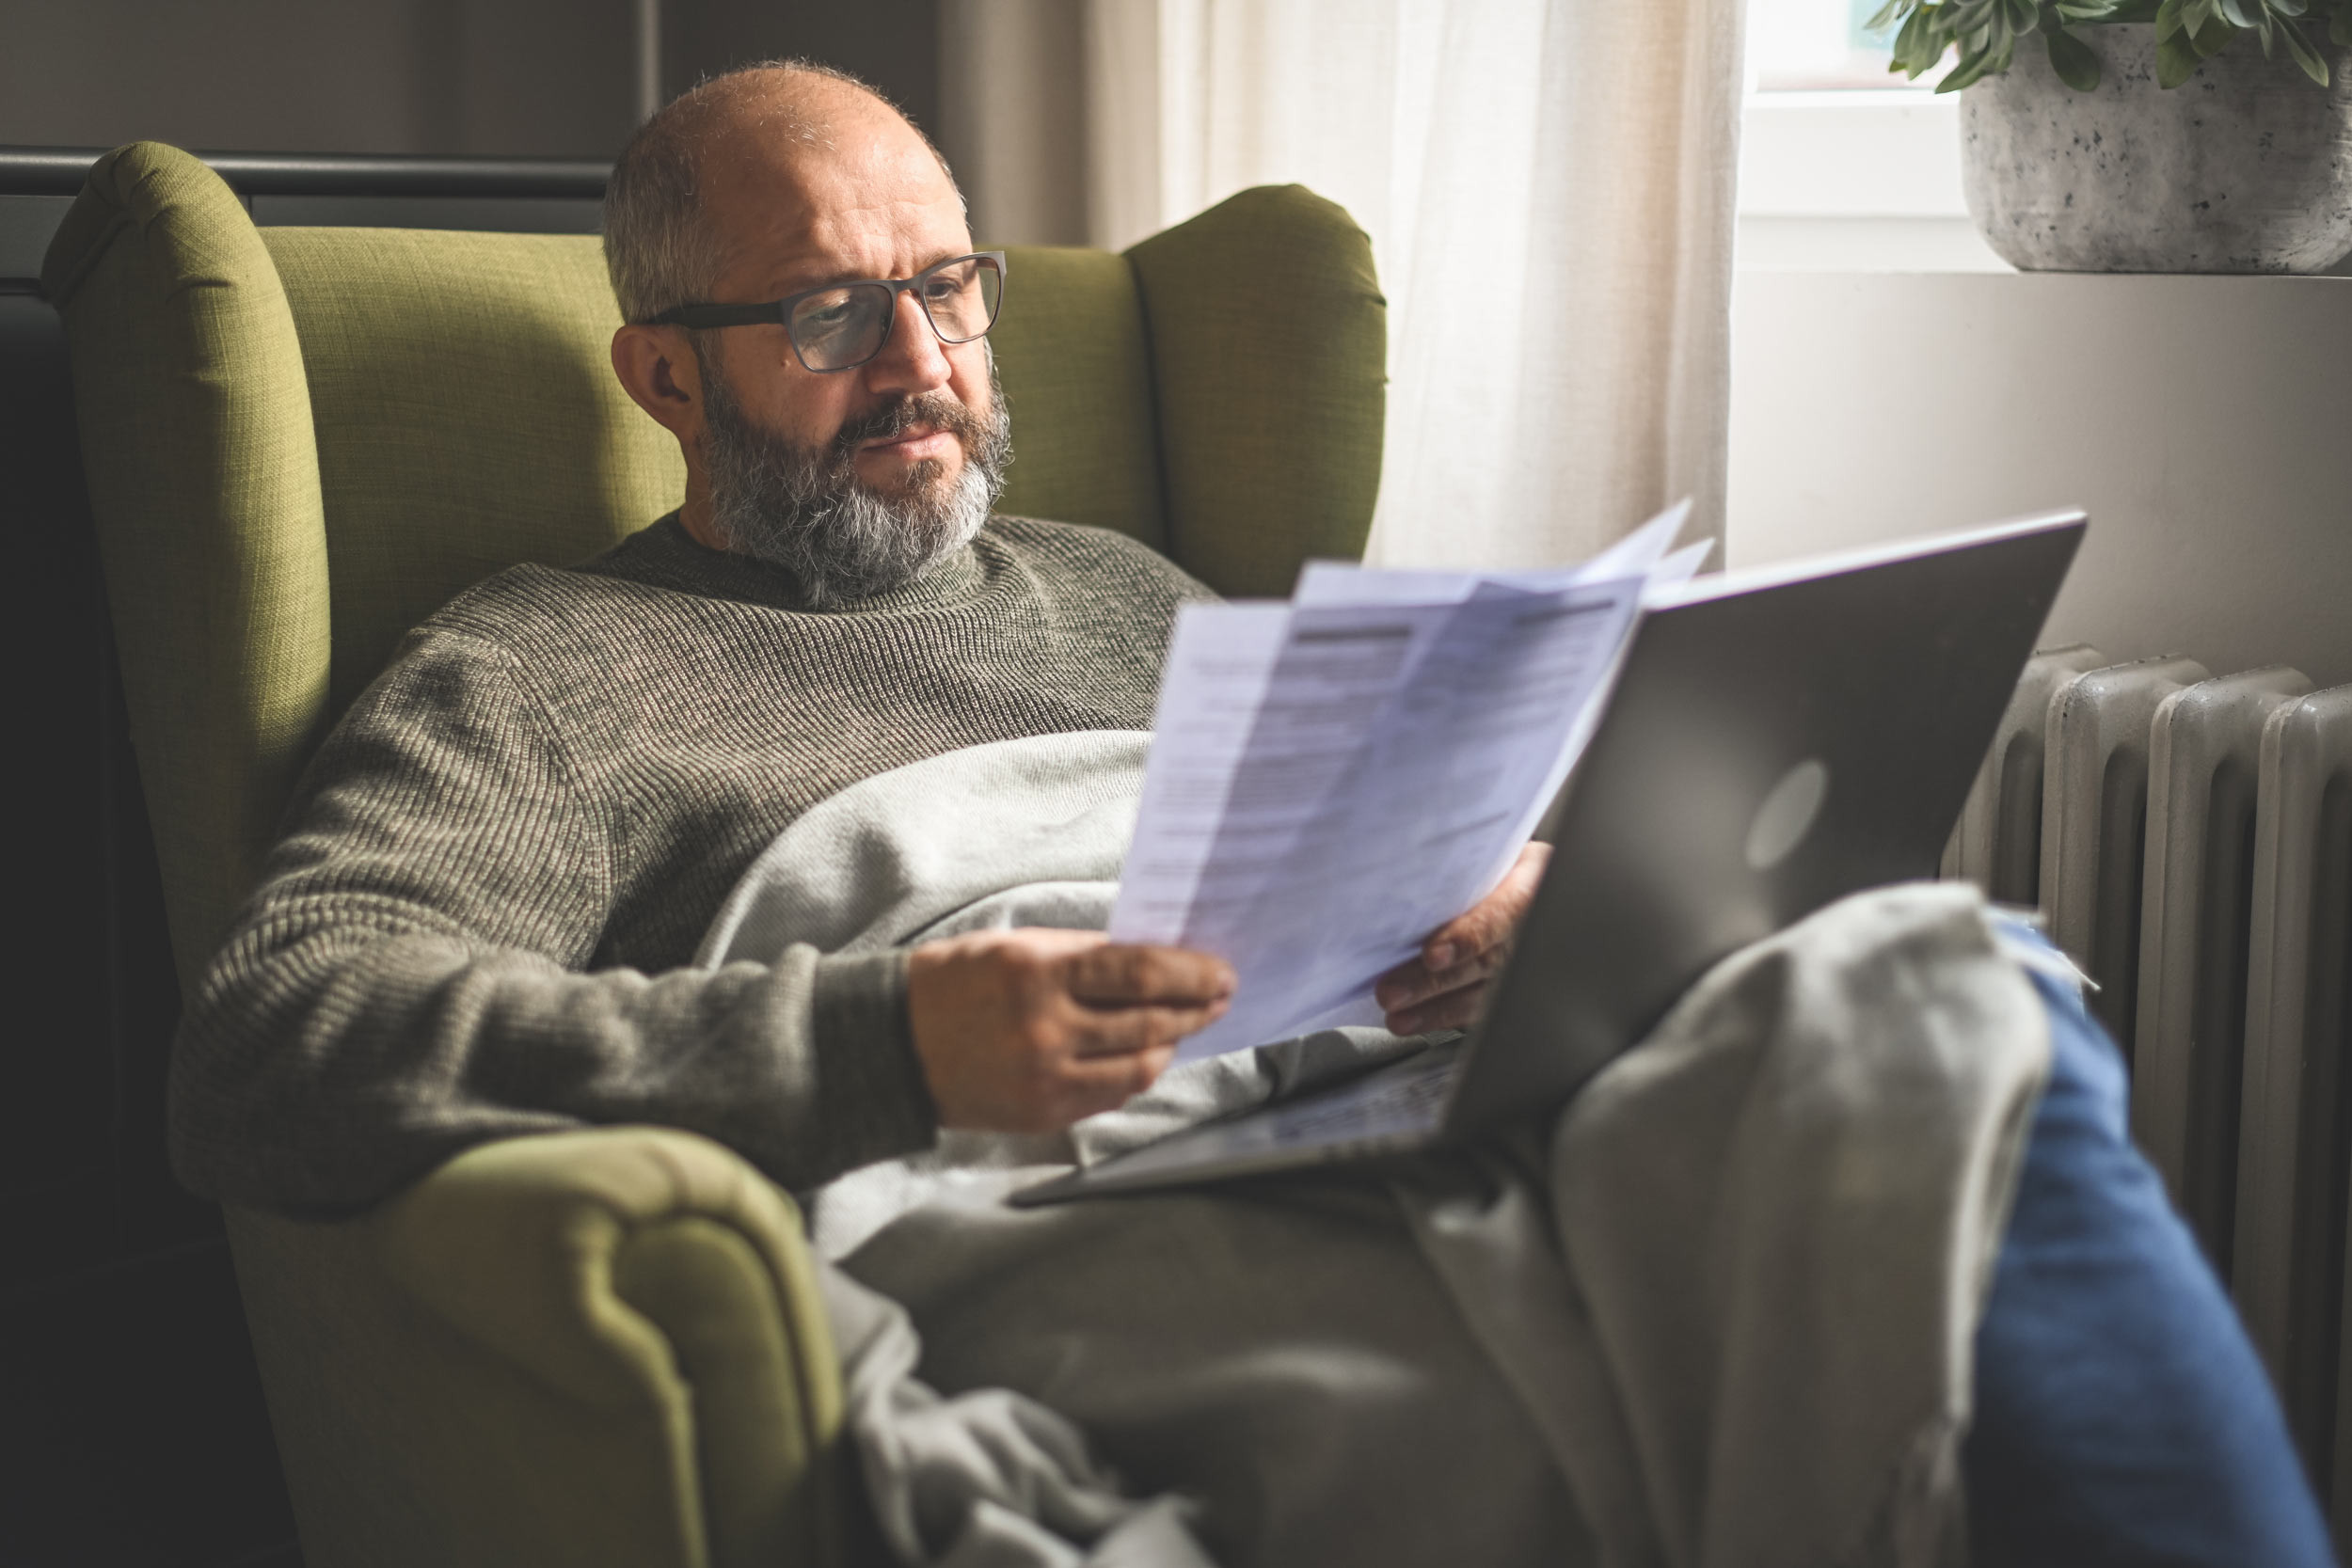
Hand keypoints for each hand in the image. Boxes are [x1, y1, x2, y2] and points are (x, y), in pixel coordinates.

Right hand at [905, 929, 1235, 1132]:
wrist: (892, 1047)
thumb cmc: (954, 985)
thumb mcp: (1015, 949)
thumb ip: (1081, 956)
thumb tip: (1151, 961)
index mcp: (1037, 973)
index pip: (1137, 972)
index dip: (1189, 973)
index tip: (1219, 970)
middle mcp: (1045, 1029)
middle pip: (1148, 1021)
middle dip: (1196, 1008)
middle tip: (1221, 997)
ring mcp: (1045, 1078)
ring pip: (1139, 1066)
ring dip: (1172, 1043)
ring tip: (1188, 1025)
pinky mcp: (1043, 1113)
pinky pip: (1111, 1096)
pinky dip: (1136, 1073)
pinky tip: (1146, 1055)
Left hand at [1373, 842, 1550, 1034]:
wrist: (1534, 875)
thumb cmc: (1499, 859)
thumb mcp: (1491, 846)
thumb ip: (1458, 861)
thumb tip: (1395, 869)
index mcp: (1533, 881)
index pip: (1503, 915)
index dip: (1468, 937)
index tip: (1432, 955)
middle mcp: (1535, 926)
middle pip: (1486, 962)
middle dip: (1435, 982)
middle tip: (1392, 992)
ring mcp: (1527, 961)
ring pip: (1484, 994)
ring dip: (1435, 1009)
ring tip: (1397, 1017)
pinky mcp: (1513, 986)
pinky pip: (1481, 1009)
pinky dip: (1444, 1017)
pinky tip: (1414, 1022)